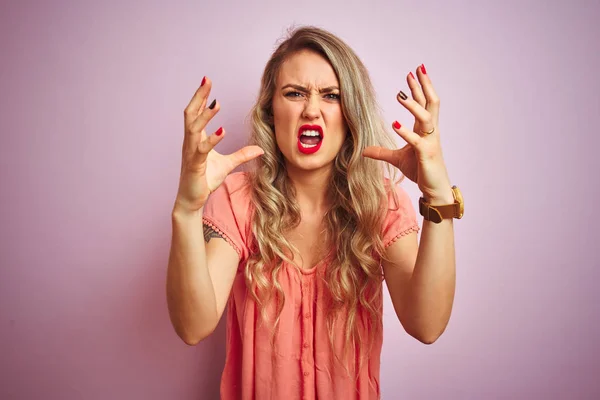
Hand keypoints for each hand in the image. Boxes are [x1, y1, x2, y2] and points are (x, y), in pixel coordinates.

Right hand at [175, 77, 263, 212]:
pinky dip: (212, 140)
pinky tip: (222, 131)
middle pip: (191, 113)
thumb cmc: (205, 180)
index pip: (196, 113)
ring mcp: (191, 153)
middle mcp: (190, 142)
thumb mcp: (228, 165)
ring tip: (217, 103)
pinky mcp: (194, 165)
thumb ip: (242, 155)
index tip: (207, 81)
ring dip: (205, 115)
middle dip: (199, 96)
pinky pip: (202, 149)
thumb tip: (260, 149)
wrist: (192, 200)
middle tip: (207, 80)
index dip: (202, 97)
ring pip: (194, 128)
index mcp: (196, 139)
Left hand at [363, 64, 452, 202]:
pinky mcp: (426, 154)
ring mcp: (430, 142)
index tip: (412, 73)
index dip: (418, 88)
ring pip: (426, 117)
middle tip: (417, 69)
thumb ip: (381, 152)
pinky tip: (394, 123)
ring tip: (399, 94)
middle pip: (431, 103)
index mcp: (425, 129)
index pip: (424, 103)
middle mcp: (430, 132)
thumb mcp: (397, 159)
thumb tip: (364, 151)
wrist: (433, 189)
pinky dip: (406, 131)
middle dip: (424, 85)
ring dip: (413, 105)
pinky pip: (416, 140)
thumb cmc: (421, 171)